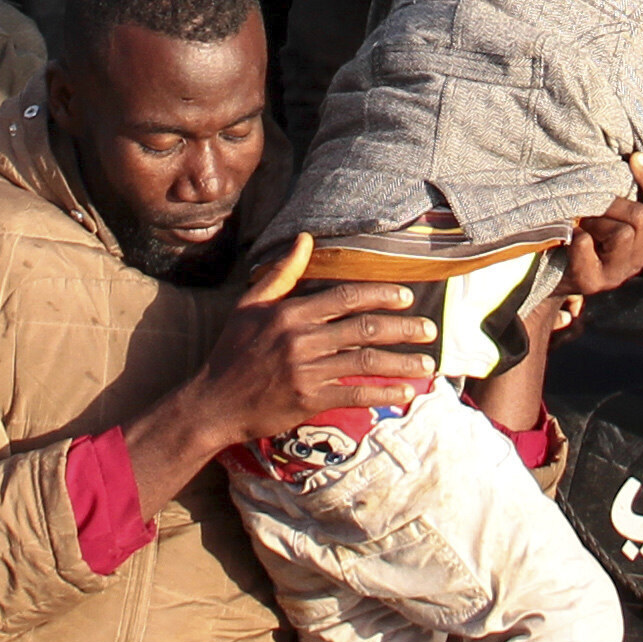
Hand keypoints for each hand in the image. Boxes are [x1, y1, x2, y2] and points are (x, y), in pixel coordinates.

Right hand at [198, 240, 433, 437]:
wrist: (213, 402)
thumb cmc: (232, 352)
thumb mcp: (249, 305)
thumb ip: (282, 273)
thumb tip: (304, 238)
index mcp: (290, 312)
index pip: (346, 297)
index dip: (381, 294)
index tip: (406, 297)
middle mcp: (301, 338)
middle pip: (365, 328)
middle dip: (404, 328)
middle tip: (429, 330)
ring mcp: (306, 370)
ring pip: (366, 361)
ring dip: (402, 363)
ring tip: (427, 366)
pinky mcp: (309, 399)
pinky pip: (355, 393)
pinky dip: (383, 393)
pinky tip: (404, 394)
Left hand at [564, 156, 642, 305]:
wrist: (547, 277)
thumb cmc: (579, 236)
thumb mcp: (607, 216)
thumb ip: (622, 197)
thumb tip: (629, 156)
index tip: (636, 156)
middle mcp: (639, 259)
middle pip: (641, 217)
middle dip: (613, 204)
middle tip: (590, 209)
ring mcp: (617, 274)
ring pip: (622, 233)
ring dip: (596, 221)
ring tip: (581, 226)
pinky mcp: (592, 282)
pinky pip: (586, 245)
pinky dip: (575, 236)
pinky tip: (568, 240)